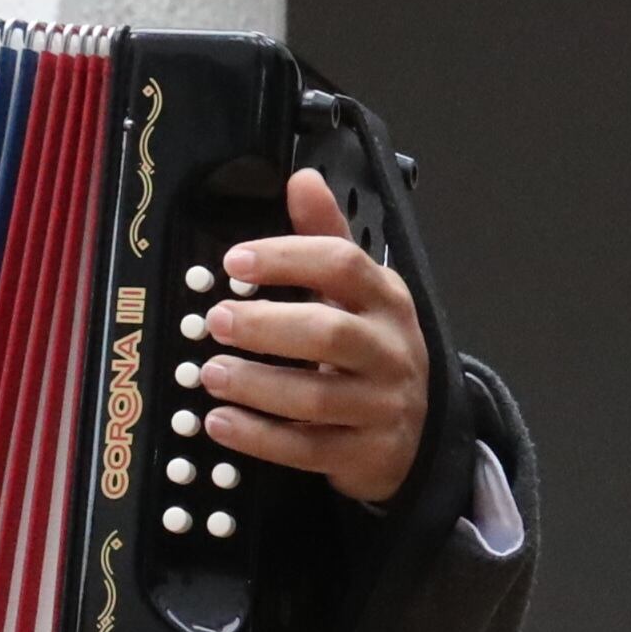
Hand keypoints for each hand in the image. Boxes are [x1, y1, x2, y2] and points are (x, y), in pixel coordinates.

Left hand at [200, 169, 431, 505]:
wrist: (420, 430)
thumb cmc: (374, 349)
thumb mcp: (359, 291)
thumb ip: (325, 237)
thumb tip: (302, 178)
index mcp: (385, 299)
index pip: (343, 265)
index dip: (287, 259)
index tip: (234, 262)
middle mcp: (389, 349)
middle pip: (329, 333)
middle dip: (266, 327)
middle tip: (214, 321)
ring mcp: (380, 405)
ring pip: (317, 398)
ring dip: (256, 385)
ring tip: (210, 374)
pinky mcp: (365, 453)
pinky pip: (309, 449)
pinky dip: (260, 438)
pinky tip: (222, 422)